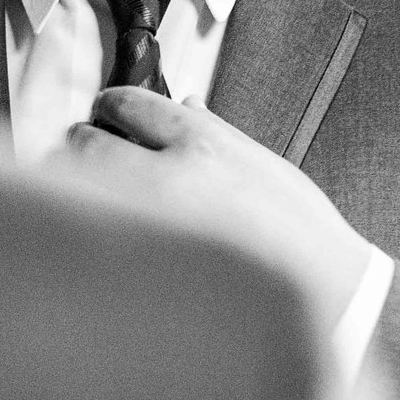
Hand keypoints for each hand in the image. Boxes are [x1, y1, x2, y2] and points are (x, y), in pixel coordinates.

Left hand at [45, 86, 374, 323]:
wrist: (327, 299)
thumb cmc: (302, 232)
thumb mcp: (263, 165)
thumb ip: (215, 131)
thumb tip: (184, 101)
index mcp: (203, 144)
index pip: (127, 104)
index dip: (110, 107)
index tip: (107, 115)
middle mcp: (168, 176)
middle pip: (86, 141)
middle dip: (81, 145)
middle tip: (86, 155)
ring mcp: (148, 225)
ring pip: (73, 188)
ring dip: (72, 186)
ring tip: (89, 198)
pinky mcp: (138, 269)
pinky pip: (88, 240)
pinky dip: (84, 233)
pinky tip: (98, 240)